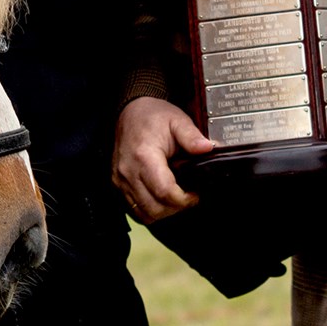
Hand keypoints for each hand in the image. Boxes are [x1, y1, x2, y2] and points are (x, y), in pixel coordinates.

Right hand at [112, 96, 214, 224]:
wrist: (130, 112)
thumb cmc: (152, 116)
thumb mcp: (177, 120)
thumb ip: (192, 136)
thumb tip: (208, 148)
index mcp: (144, 156)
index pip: (164, 192)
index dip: (184, 200)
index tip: (195, 194)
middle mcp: (129, 171)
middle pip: (154, 208)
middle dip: (176, 208)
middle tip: (188, 197)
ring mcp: (120, 180)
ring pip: (144, 214)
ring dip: (163, 212)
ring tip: (175, 198)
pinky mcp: (118, 185)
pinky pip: (134, 209)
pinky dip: (149, 210)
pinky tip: (161, 199)